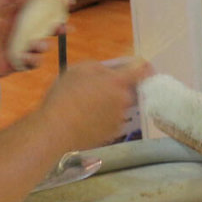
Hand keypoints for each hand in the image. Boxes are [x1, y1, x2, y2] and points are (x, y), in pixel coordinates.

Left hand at [0, 0, 69, 75]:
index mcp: (15, 17)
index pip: (39, 9)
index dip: (54, 6)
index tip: (68, 2)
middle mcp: (20, 32)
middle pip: (46, 28)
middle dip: (59, 27)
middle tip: (65, 27)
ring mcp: (20, 48)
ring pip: (43, 45)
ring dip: (44, 44)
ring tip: (38, 44)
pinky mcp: (18, 63)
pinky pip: (34, 62)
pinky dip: (34, 59)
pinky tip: (26, 56)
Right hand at [37, 58, 152, 150]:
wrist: (56, 130)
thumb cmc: (65, 96)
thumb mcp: (78, 70)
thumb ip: (100, 68)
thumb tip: (110, 71)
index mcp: (118, 82)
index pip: (141, 70)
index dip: (144, 67)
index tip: (145, 67)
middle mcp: (124, 100)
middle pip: (127, 90)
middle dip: (116, 89)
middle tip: (96, 90)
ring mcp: (120, 119)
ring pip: (118, 107)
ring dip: (109, 104)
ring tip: (86, 107)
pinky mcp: (113, 134)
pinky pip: (112, 121)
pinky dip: (104, 119)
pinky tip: (87, 120)